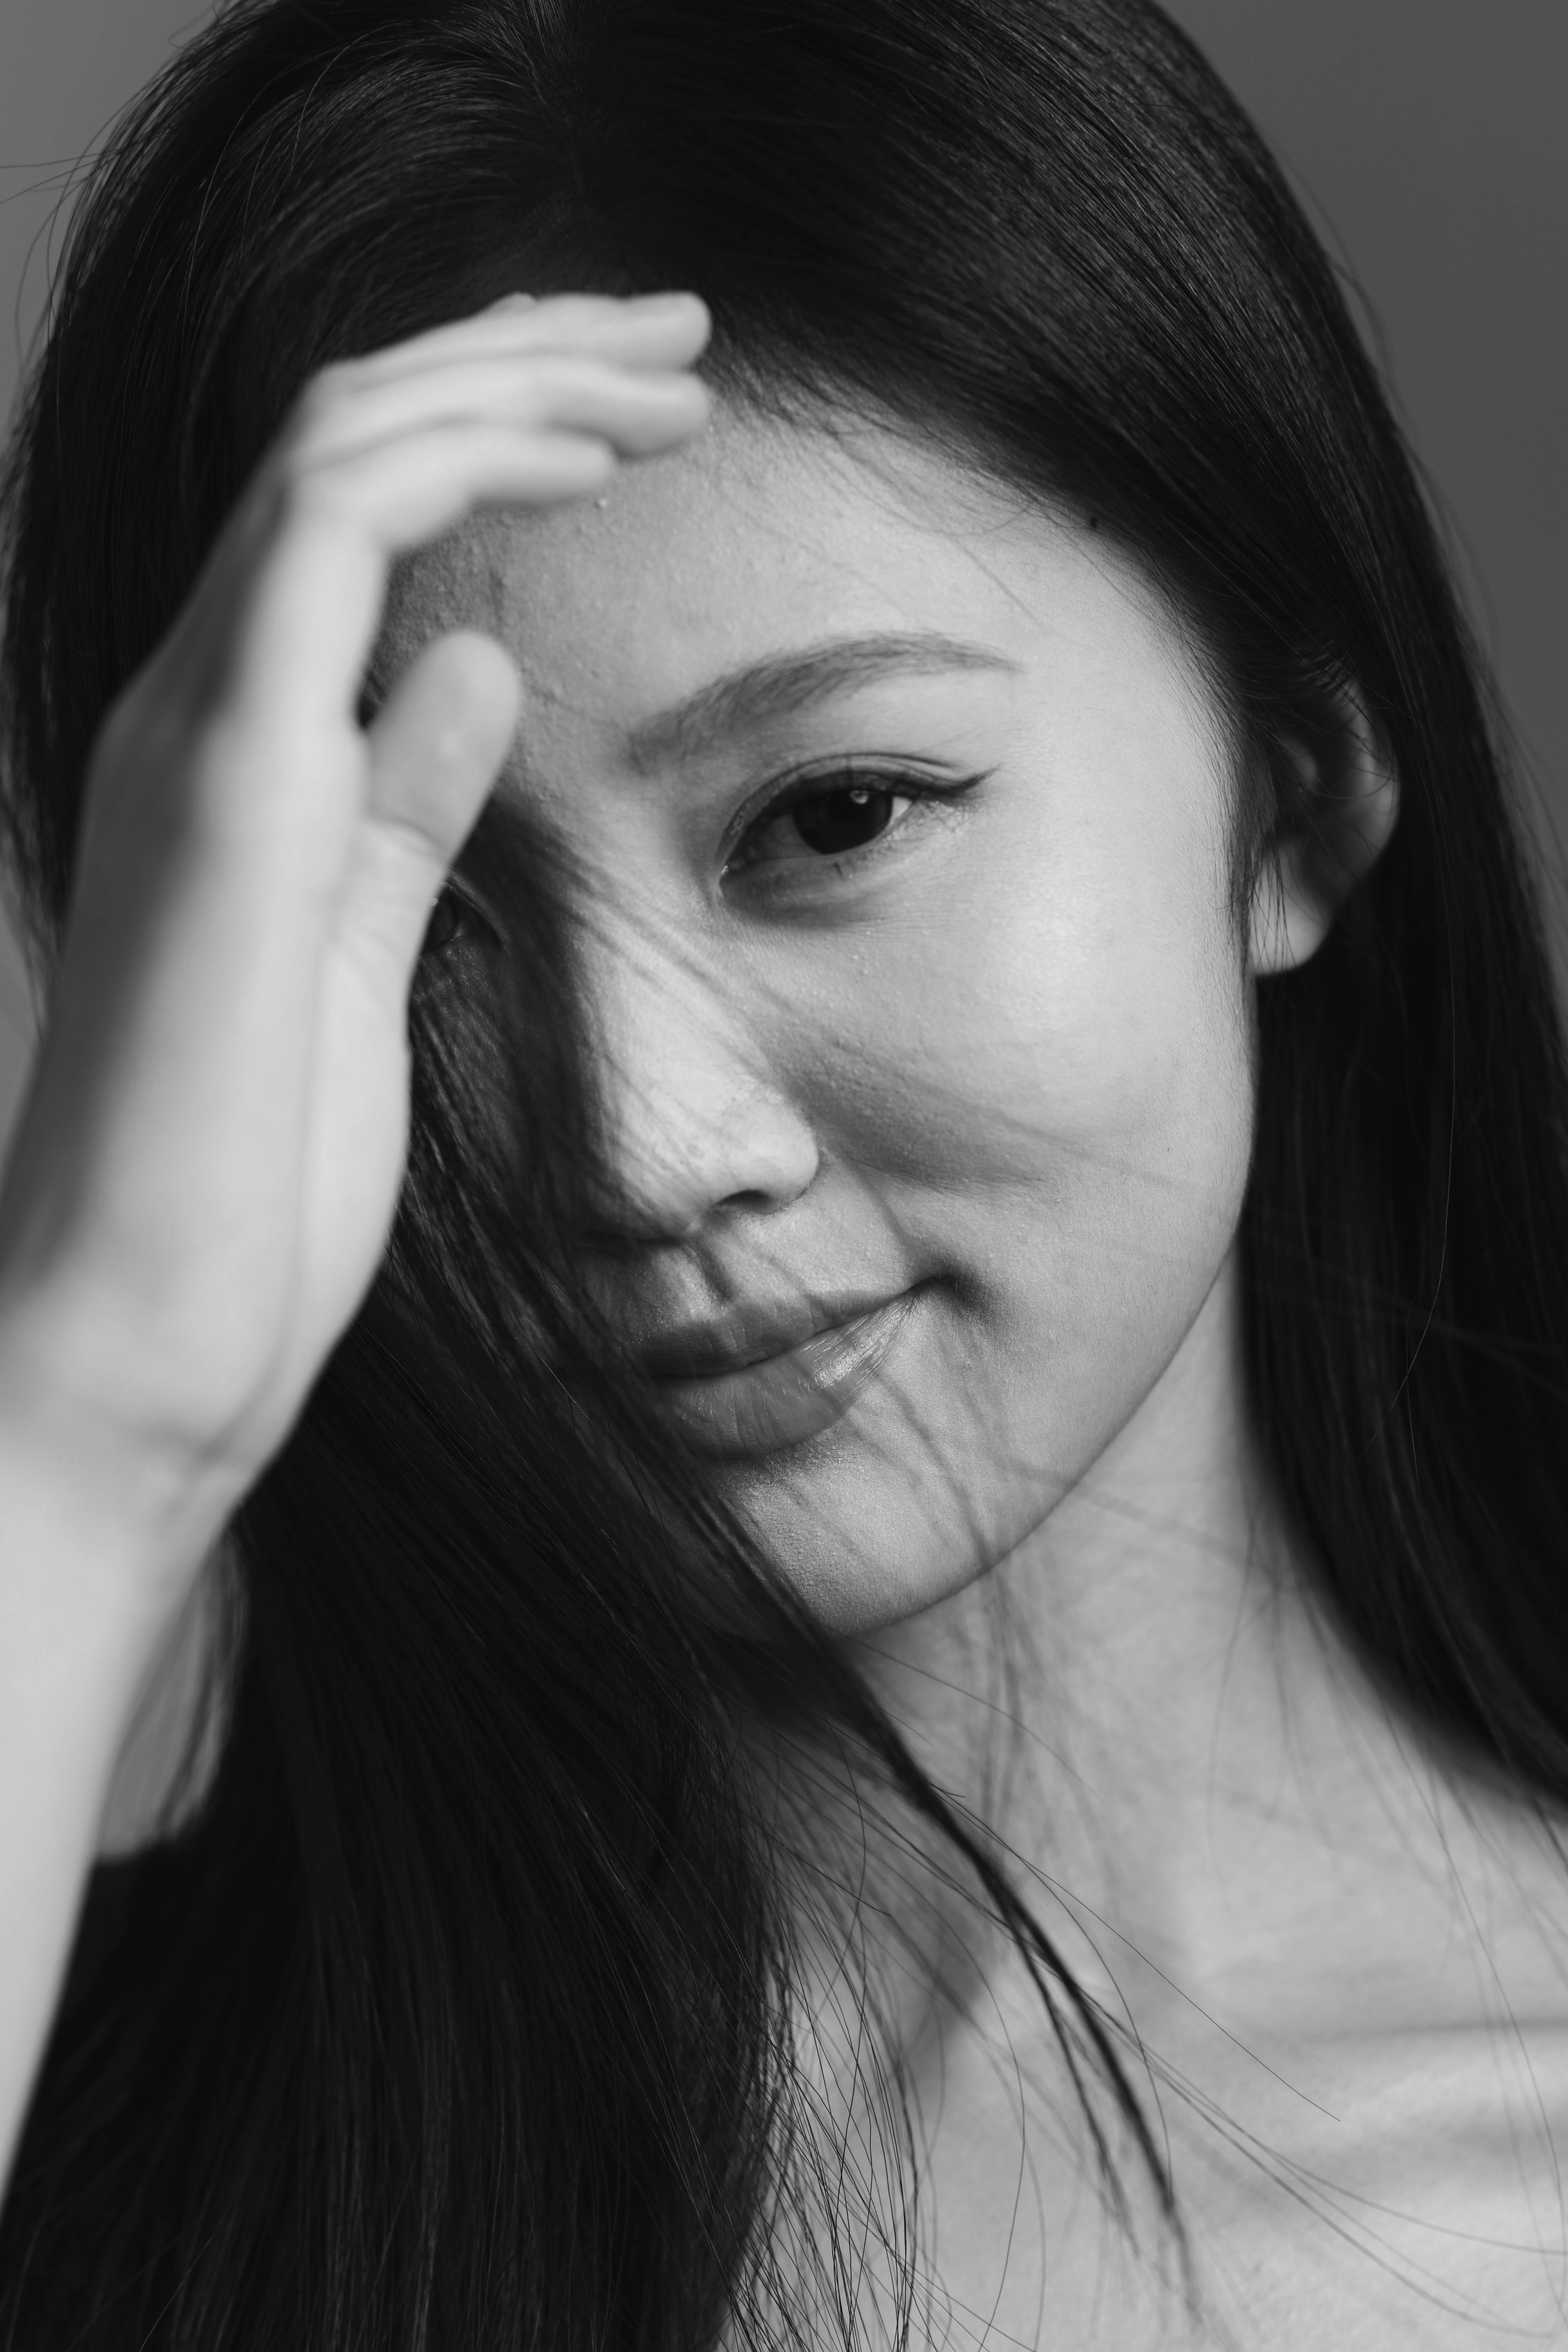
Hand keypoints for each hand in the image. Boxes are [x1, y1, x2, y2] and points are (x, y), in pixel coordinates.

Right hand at [0, 289, 711, 1599]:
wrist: (139, 1344)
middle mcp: (195, 713)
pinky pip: (323, 534)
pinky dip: (459, 465)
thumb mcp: (358, 964)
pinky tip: (589, 462)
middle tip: (682, 336)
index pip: (354, 511)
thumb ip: (396, 813)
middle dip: (522, 357)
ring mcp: (194, 737)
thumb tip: (466, 667)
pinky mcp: (226, 790)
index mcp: (233, 759)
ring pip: (336, 442)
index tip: (644, 416)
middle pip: (350, 435)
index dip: (498, 427)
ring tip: (668, 369)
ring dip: (512, 377)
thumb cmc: (245, 1193)